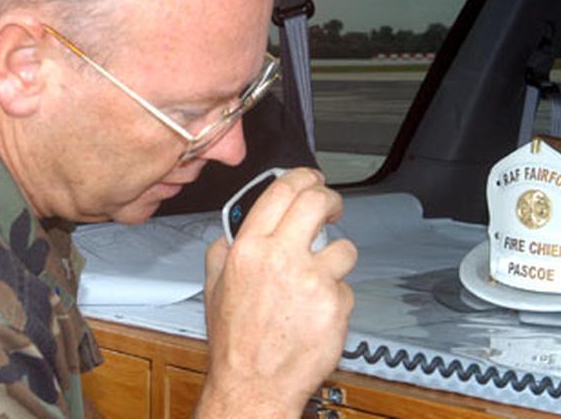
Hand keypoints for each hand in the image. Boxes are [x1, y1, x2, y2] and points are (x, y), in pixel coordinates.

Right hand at [195, 168, 356, 417]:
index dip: (302, 176)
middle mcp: (281, 259)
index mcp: (249, 249)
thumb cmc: (236, 343)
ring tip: (320, 277)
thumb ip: (223, 252)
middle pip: (317, 202)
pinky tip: (318, 311)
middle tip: (331, 207)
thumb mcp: (214, 288)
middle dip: (330, 198)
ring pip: (343, 247)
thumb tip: (232, 232)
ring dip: (336, 257)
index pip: (282, 191)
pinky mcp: (335, 305)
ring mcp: (312, 281)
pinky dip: (337, 297)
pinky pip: (346, 287)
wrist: (254, 384)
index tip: (312, 178)